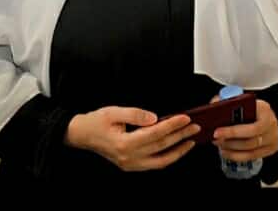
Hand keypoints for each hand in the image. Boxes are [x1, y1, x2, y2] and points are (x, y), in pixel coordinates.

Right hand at [64, 106, 199, 170]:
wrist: (82, 135)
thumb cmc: (96, 122)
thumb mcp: (114, 112)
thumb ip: (135, 114)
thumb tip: (155, 118)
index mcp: (124, 143)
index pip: (155, 133)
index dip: (172, 125)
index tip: (185, 118)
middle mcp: (129, 157)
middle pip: (161, 147)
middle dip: (180, 136)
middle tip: (194, 127)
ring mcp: (131, 164)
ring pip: (161, 160)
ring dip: (178, 151)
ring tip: (191, 140)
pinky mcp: (132, 165)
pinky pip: (155, 164)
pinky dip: (168, 157)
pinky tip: (177, 149)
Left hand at [212, 99, 277, 161]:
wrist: (264, 113)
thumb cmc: (250, 106)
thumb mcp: (240, 99)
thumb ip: (227, 101)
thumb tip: (214, 106)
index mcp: (265, 110)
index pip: (251, 126)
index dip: (233, 132)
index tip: (217, 131)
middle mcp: (271, 125)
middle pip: (250, 141)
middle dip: (229, 142)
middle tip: (215, 139)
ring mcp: (273, 138)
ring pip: (250, 151)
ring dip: (231, 149)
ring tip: (219, 144)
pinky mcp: (270, 148)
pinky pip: (251, 156)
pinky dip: (236, 156)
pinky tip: (226, 151)